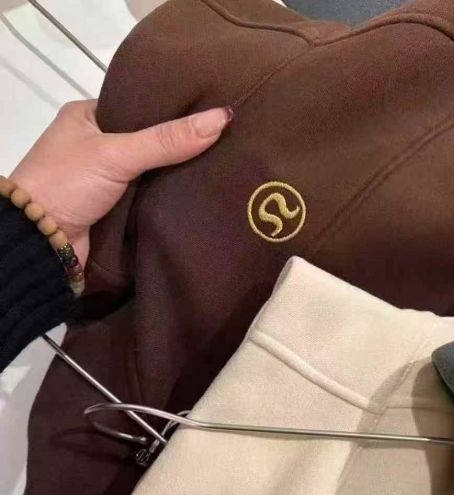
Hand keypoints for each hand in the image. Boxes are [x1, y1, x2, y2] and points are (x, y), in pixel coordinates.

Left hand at [9, 100, 231, 266]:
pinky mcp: (112, 211)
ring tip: (223, 166)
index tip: (213, 109)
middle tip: (226, 140)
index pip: (139, 106)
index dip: (174, 109)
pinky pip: (147, 200)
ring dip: (176, 176)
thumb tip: (224, 117)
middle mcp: (95, 146)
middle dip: (180, 146)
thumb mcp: (117, 152)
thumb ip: (167, 140)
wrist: (40, 243)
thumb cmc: (68, 183)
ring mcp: (104, 181)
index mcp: (87, 117)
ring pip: (150, 174)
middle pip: (148, 142)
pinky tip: (198, 194)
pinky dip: (166, 200)